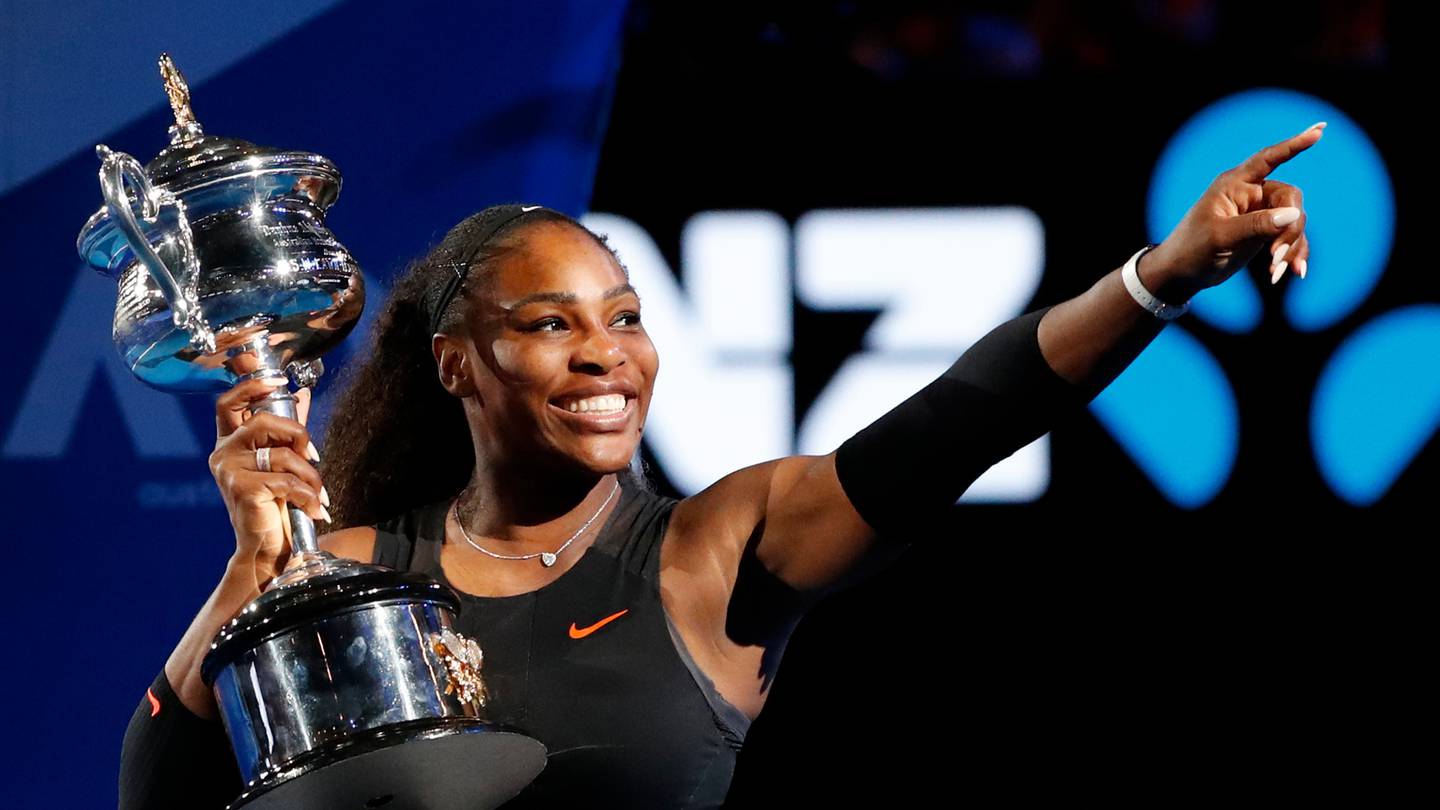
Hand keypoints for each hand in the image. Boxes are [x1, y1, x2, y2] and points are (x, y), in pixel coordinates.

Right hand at [209, 378, 329, 587]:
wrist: (266, 547)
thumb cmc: (273, 505)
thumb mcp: (282, 462)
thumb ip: (287, 429)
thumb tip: (302, 394)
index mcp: (230, 442)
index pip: (230, 403)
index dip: (251, 386)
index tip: (279, 380)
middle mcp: (223, 452)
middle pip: (262, 421)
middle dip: (296, 434)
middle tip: (311, 456)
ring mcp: (228, 470)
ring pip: (281, 454)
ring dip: (309, 475)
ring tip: (317, 494)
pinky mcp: (241, 488)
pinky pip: (286, 480)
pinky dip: (307, 495)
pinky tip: (313, 509)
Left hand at [1144, 121, 1323, 295]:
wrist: (1182, 273)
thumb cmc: (1192, 248)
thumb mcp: (1221, 236)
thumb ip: (1256, 224)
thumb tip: (1294, 214)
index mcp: (1234, 184)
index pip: (1268, 159)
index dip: (1293, 145)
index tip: (1319, 131)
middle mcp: (1251, 194)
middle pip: (1290, 199)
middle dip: (1290, 227)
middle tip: (1276, 255)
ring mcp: (1260, 214)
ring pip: (1294, 221)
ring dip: (1291, 246)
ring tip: (1276, 270)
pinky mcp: (1265, 234)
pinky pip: (1290, 238)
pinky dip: (1293, 254)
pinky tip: (1295, 272)